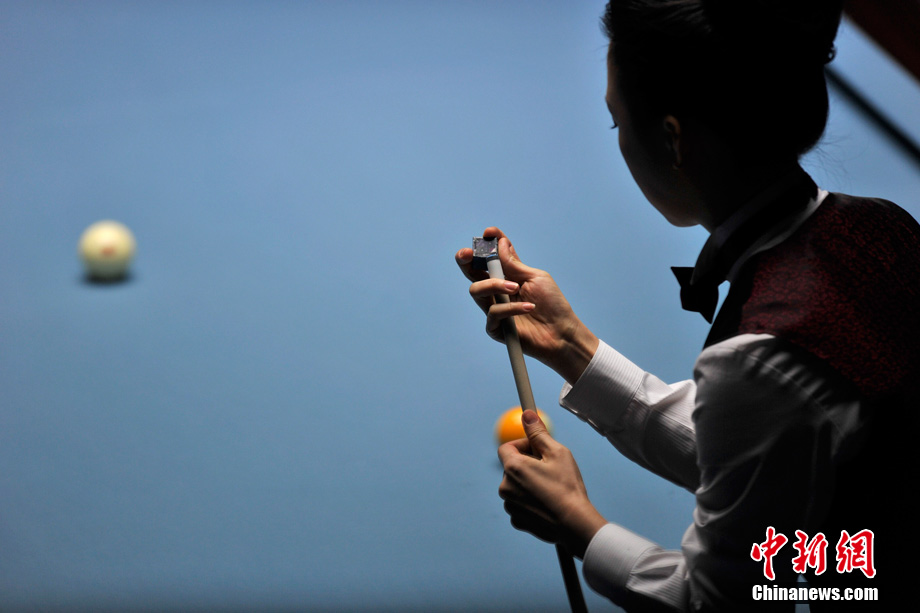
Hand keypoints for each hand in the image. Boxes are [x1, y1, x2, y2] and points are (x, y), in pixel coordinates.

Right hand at [455, 227, 598, 383]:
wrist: (562, 333)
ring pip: (476, 290)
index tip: (488, 233)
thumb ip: (515, 264)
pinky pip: (493, 313)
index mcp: (507, 276)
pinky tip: (529, 307)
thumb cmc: (552, 305)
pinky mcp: (495, 328)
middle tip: (467, 254)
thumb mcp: (535, 278)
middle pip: (471, 273)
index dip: (486, 243)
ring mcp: (494, 309)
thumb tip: (500, 243)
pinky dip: (512, 308)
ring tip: (515, 287)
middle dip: (466, 260)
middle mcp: (496, 291)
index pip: (490, 257)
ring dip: (494, 284)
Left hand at [498, 410, 606, 558]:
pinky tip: (548, 504)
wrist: (574, 524)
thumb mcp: (556, 452)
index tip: (538, 450)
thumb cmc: (567, 486)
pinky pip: (520, 504)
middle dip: (528, 465)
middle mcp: (506, 487)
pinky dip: (531, 502)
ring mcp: (510, 505)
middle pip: (512, 467)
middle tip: (550, 469)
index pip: (506, 447)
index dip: (523, 445)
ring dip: (529, 484)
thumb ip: (538, 433)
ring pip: (517, 486)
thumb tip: (527, 414)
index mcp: (513, 468)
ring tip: (551, 489)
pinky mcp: (518, 520)